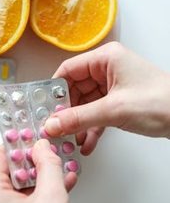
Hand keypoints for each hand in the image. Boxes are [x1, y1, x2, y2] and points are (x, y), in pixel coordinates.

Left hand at [0, 139, 86, 202]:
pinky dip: (36, 194)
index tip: (33, 136)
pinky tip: (56, 187)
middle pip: (6, 171)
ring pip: (15, 188)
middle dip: (33, 162)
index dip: (19, 143)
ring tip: (59, 170)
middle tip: (49, 153)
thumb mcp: (53, 198)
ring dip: (38, 178)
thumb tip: (42, 148)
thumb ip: (47, 165)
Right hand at [44, 42, 169, 154]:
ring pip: (86, 104)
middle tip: (55, 129)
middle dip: (66, 112)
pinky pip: (98, 114)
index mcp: (105, 58)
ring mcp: (113, 86)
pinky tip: (87, 144)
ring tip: (70, 141)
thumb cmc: (160, 103)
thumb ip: (78, 118)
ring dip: (78, 124)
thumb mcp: (113, 110)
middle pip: (75, 89)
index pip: (68, 70)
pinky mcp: (119, 102)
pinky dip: (92, 128)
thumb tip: (51, 124)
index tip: (44, 108)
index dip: (54, 90)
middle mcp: (107, 69)